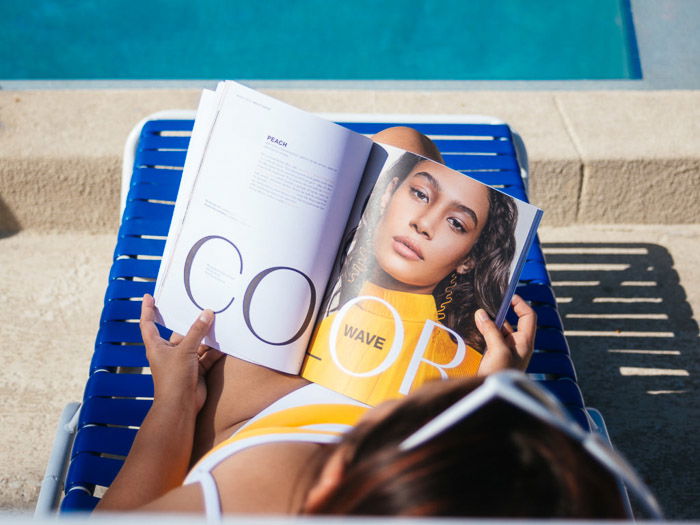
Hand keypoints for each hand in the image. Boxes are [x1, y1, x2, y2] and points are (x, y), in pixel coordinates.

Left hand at [140, 294, 222, 412]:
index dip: (148, 310)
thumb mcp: (184, 350)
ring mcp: (183, 362)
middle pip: (179, 333)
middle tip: (201, 307)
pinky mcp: (196, 370)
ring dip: (206, 337)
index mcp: (157, 346)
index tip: (150, 297)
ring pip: (196, 344)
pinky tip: (225, 343)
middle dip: (191, 323)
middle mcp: (169, 352)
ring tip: (218, 322)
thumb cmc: (173, 379)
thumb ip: (197, 331)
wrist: (181, 406)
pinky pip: (206, 356)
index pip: (148, 324)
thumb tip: (207, 314)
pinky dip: (215, 351)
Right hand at [476, 295, 535, 374]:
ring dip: (489, 322)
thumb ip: (491, 330)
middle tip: (486, 302)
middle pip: (512, 322)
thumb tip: (481, 313)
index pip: (528, 316)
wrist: (493, 398)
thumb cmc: (501, 374)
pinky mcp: (494, 357)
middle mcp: (517, 345)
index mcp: (525, 342)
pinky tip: (473, 328)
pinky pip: (490, 339)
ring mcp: (506, 352)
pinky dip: (483, 332)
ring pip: (499, 330)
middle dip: (500, 312)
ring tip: (476, 314)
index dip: (520, 304)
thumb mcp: (497, 350)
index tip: (507, 296)